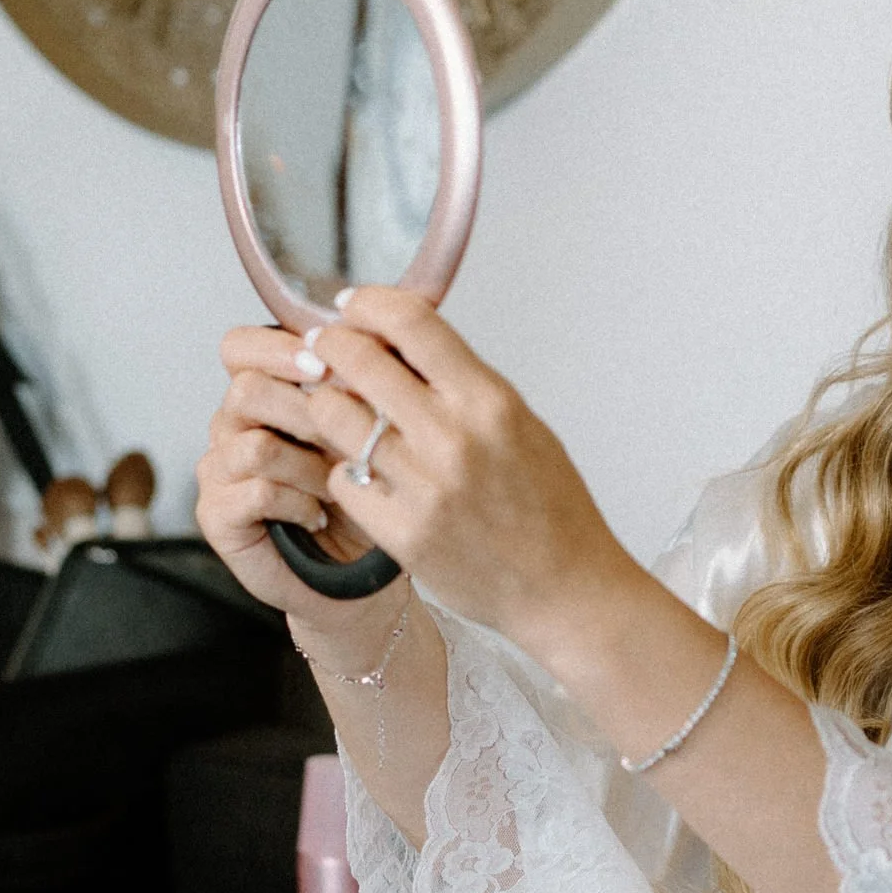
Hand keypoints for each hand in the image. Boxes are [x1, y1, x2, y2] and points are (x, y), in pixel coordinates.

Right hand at [193, 324, 401, 642]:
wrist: (364, 568)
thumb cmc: (371, 489)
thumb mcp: (382, 419)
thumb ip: (382, 365)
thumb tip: (411, 307)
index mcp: (268, 389)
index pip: (242, 346)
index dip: (279, 349)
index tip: (325, 366)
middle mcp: (235, 423)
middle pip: (245, 389)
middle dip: (306, 411)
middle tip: (347, 435)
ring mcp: (220, 468)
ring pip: (252, 442)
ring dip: (308, 462)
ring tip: (341, 482)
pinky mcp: (217, 514)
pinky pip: (253, 491)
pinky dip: (297, 501)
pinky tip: (322, 514)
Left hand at [296, 288, 632, 647]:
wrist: (565, 589)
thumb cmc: (551, 507)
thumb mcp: (522, 425)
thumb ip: (464, 384)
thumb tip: (402, 342)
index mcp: (491, 402)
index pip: (411, 323)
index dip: (370, 303)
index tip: (354, 305)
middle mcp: (455, 439)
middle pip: (357, 360)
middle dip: (332, 345)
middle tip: (326, 349)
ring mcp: (423, 488)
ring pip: (333, 417)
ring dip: (327, 405)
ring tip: (337, 411)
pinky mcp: (400, 533)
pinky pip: (340, 480)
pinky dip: (344, 470)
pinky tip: (362, 473)